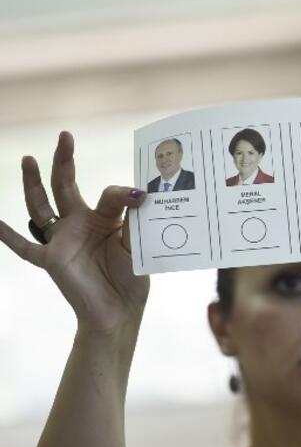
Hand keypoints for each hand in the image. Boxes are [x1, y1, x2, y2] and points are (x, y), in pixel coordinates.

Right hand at [0, 131, 149, 334]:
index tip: (140, 194)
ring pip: (42, 206)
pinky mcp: (51, 260)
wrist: (119, 310)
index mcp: (104, 219)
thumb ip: (133, 217)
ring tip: (28, 159)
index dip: (123, 192)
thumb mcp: (137, 242)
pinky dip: (9, 236)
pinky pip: (26, 247)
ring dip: (33, 183)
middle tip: (64, 136)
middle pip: (66, 186)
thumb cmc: (131, 277)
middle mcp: (80, 224)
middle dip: (64, 161)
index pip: (108, 194)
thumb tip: (137, 191)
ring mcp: (62, 240)